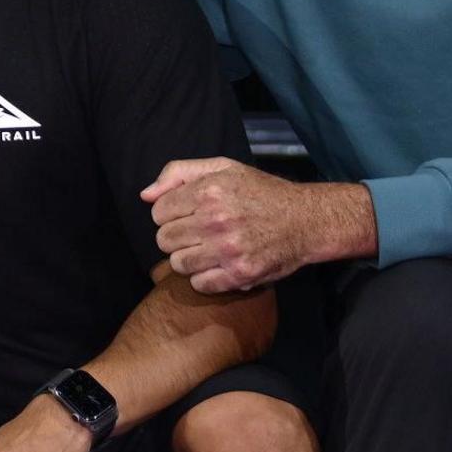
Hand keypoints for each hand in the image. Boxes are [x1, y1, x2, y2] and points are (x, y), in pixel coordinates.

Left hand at [144, 158, 373, 293]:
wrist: (305, 221)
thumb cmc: (260, 192)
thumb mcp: (222, 168)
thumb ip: (179, 173)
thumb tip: (145, 195)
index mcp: (209, 191)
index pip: (159, 211)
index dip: (169, 213)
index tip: (186, 214)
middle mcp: (216, 220)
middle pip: (164, 239)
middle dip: (175, 236)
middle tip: (196, 233)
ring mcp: (228, 250)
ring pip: (178, 263)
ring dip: (187, 258)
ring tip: (206, 249)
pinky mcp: (240, 274)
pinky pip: (199, 284)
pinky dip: (204, 278)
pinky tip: (217, 265)